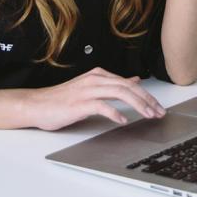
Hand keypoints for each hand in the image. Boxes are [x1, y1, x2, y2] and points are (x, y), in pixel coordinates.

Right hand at [27, 67, 165, 130]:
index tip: (158, 107)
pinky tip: (123, 121)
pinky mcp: (79, 104)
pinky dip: (115, 113)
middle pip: (128, 87)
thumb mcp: (91, 88)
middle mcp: (95, 80)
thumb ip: (112, 85)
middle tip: (159, 113)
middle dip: (147, 100)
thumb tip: (133, 81)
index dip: (146, 95)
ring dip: (137, 105)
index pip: (129, 84)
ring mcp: (87, 91)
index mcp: (99, 75)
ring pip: (119, 93)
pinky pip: (102, 106)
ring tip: (148, 115)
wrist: (37, 105)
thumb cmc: (62, 99)